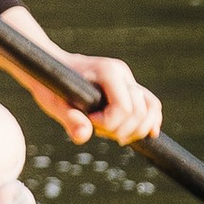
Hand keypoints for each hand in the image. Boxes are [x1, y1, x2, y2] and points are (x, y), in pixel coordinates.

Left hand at [0, 5, 162, 147]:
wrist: (52, 68)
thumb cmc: (52, 85)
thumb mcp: (54, 103)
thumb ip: (69, 119)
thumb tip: (83, 135)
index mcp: (108, 71)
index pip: (124, 108)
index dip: (109, 123)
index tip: (89, 120)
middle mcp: (122, 74)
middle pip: (139, 112)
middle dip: (120, 129)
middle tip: (98, 130)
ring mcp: (128, 80)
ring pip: (151, 108)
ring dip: (135, 129)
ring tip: (112, 133)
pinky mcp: (131, 89)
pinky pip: (151, 106)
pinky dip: (149, 122)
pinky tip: (145, 134)